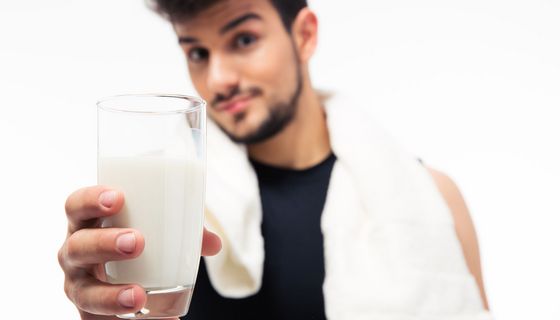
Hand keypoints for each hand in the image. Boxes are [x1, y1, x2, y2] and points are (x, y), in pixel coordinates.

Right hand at [58, 186, 221, 319]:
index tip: (118, 198)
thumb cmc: (141, 242)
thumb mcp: (158, 231)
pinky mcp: (89, 314)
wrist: (127, 282)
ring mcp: (79, 286)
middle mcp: (75, 253)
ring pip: (84, 292)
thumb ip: (185, 232)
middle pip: (78, 246)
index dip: (90, 199)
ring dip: (110, 295)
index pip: (76, 205)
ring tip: (138, 297)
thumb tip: (215, 244)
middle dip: (104, 243)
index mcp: (88, 223)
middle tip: (136, 242)